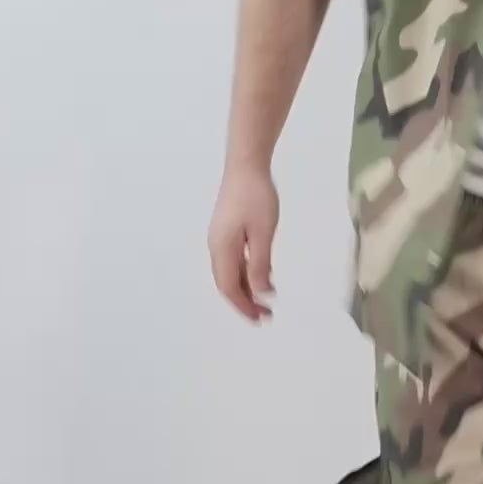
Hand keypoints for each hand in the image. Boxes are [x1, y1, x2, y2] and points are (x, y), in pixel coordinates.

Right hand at [207, 167, 278, 322]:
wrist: (246, 164)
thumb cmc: (256, 196)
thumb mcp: (263, 234)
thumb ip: (260, 264)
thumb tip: (260, 293)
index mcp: (222, 249)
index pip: (229, 288)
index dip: (243, 306)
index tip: (260, 319)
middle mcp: (216, 246)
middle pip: (227, 283)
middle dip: (245, 302)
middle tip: (266, 316)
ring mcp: (220, 238)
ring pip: (230, 272)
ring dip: (247, 288)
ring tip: (266, 301)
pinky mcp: (227, 230)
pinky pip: (234, 260)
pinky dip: (246, 273)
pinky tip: (262, 276)